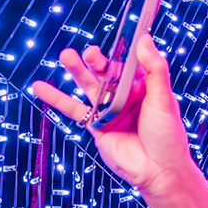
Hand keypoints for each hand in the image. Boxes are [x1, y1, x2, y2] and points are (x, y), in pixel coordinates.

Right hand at [28, 35, 190, 198]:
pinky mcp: (95, 125)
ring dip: (76, 70)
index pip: (129, 62)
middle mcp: (125, 96)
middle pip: (106, 70)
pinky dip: (55, 98)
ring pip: (89, 84)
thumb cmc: (168, 136)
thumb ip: (155, 69)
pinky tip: (39, 87)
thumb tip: (144, 39)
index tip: (119, 35)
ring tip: (66, 55)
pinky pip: (73, 108)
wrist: (159, 172)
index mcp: (144, 87)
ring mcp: (109, 110)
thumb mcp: (164, 99)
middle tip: (90, 54)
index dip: (122, 50)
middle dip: (97, 60)